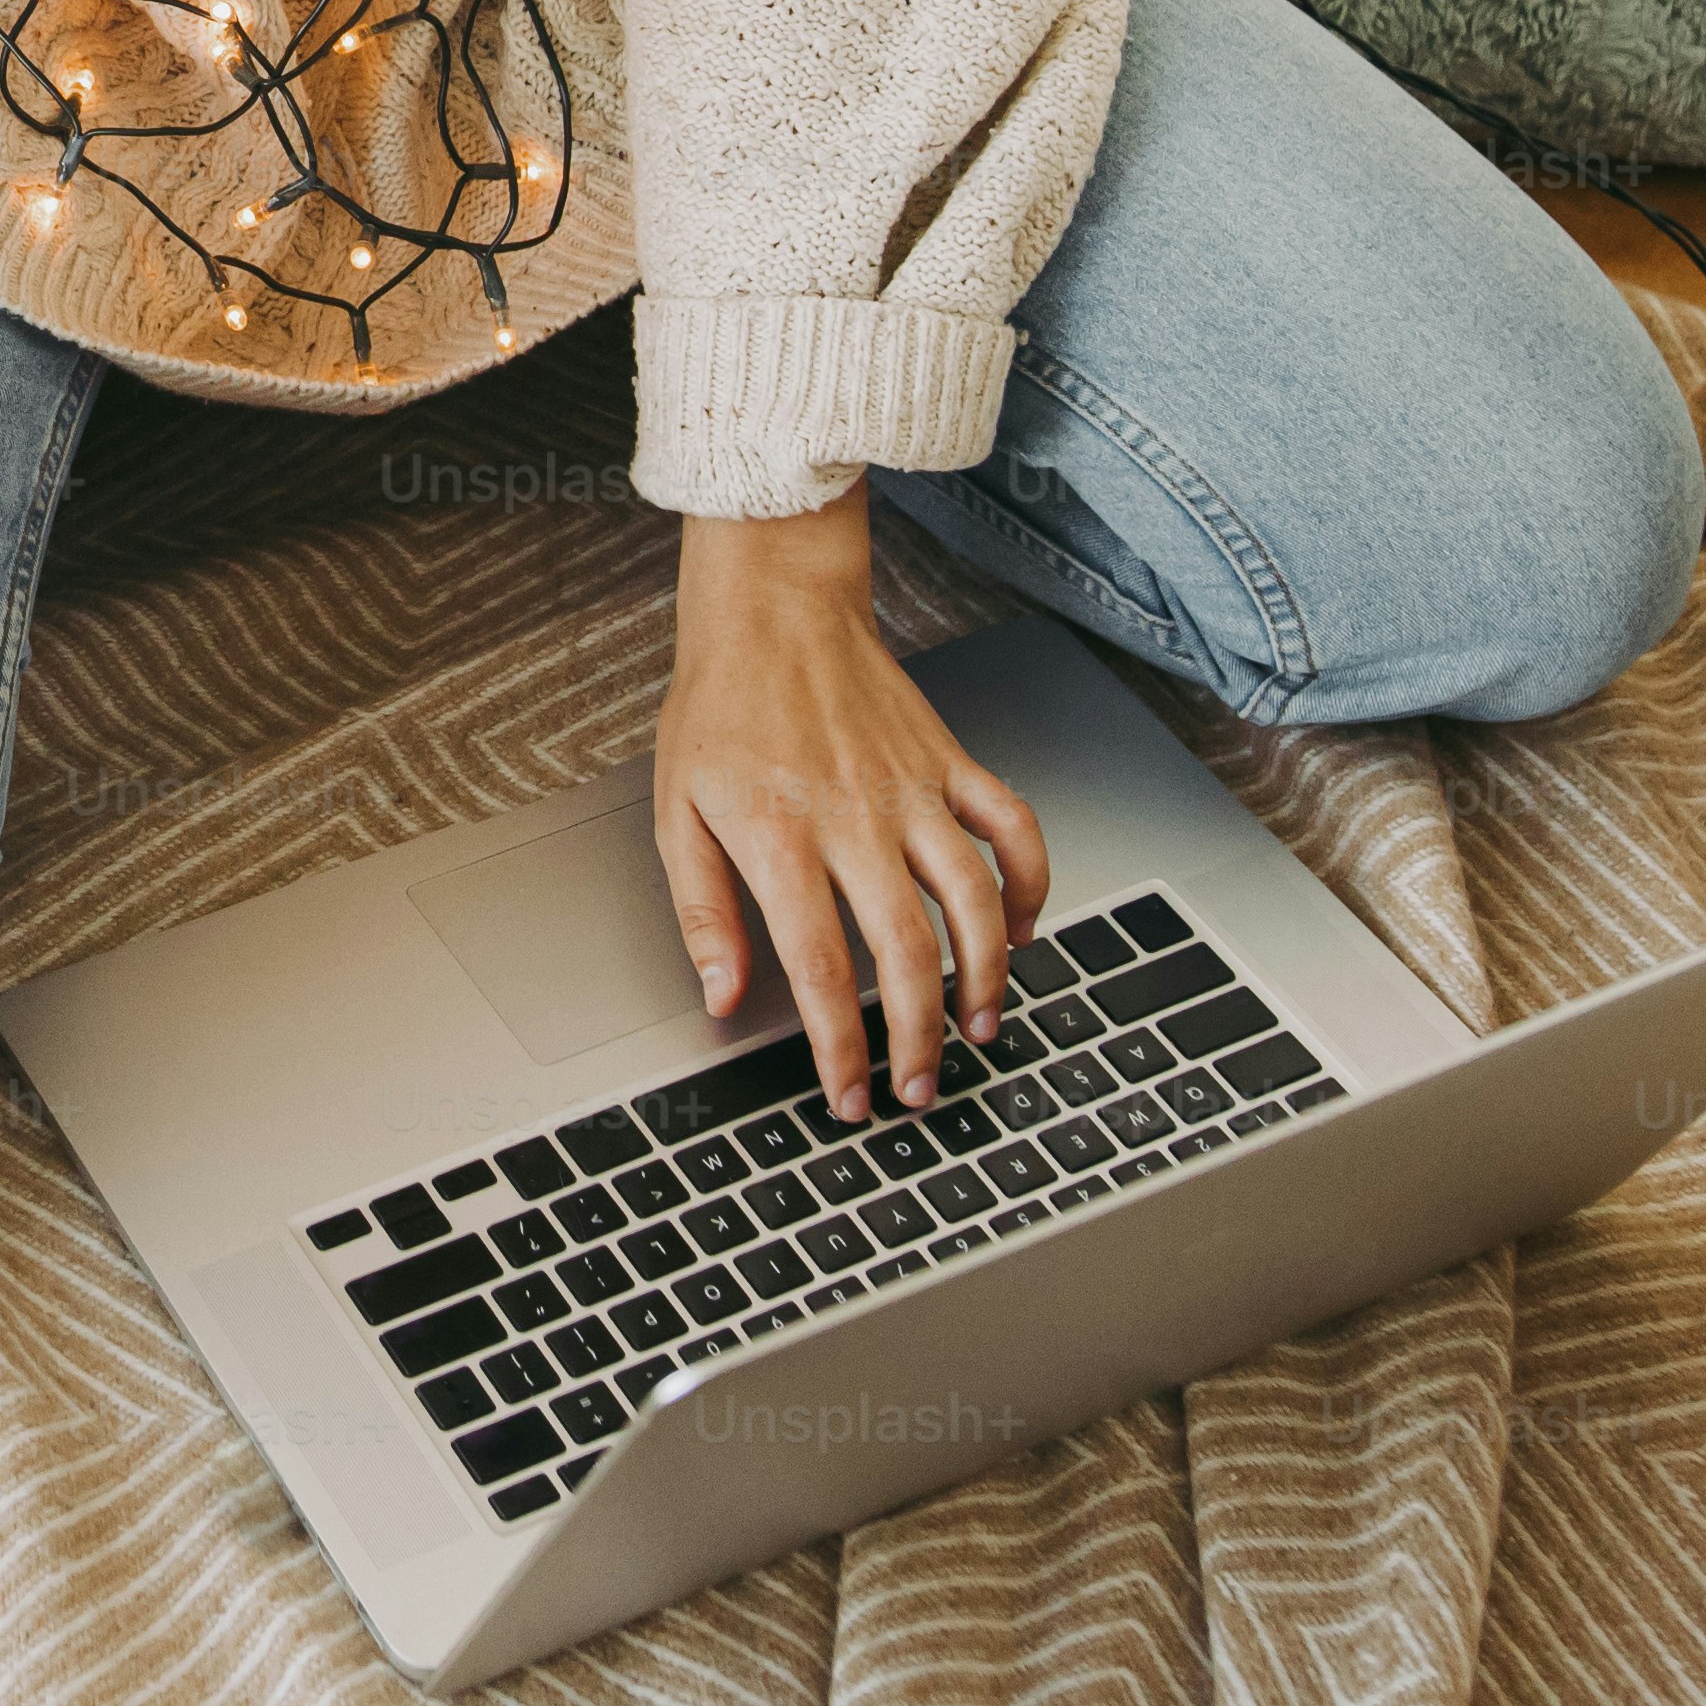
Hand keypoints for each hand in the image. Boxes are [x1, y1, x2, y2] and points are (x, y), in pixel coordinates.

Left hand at [655, 492, 1048, 1118]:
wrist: (773, 609)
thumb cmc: (720, 709)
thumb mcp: (677, 813)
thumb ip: (702, 913)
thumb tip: (722, 997)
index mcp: (781, 837)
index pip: (822, 968)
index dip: (841, 1046)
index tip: (849, 1096)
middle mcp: (855, 818)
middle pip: (906, 949)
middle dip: (920, 1036)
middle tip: (920, 1088)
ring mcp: (913, 788)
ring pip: (973, 898)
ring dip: (985, 976)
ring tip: (980, 1028)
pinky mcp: (950, 761)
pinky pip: (1012, 826)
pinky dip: (1028, 883)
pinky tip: (1019, 930)